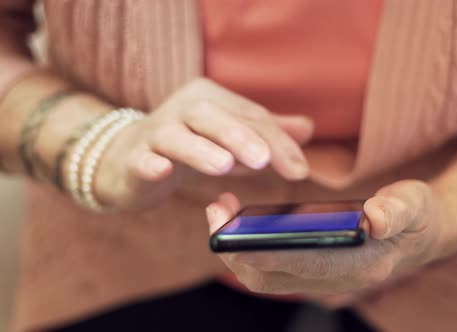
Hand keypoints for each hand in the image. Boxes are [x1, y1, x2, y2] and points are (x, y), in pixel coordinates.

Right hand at [90, 78, 313, 209]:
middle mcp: (182, 110)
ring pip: (176, 135)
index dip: (276, 142)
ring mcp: (154, 134)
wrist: (128, 159)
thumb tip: (308, 128)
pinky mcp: (133, 159)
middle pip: (212, 116)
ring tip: (224, 166)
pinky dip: (150, 163)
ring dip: (200, 149)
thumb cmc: (190, 146)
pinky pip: (140, 159)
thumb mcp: (231, 137)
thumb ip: (266, 132)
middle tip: (264, 160)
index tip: (300, 170)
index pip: (249, 117)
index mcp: (210, 99)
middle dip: (240, 136)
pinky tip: (161, 170)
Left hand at [206, 180, 445, 295]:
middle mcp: (334, 280)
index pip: (298, 265)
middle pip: (268, 278)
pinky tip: (242, 221)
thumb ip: (398, 210)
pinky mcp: (314, 271)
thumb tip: (377, 218)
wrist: (422, 235)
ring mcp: (321, 280)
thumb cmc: (416, 217)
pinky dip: (249, 249)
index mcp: (358, 265)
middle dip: (234, 251)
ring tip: (222, 211)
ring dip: (236, 250)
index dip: (259, 249)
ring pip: (265, 277)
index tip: (230, 227)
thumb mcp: (414, 205)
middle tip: (216, 211)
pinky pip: (271, 269)